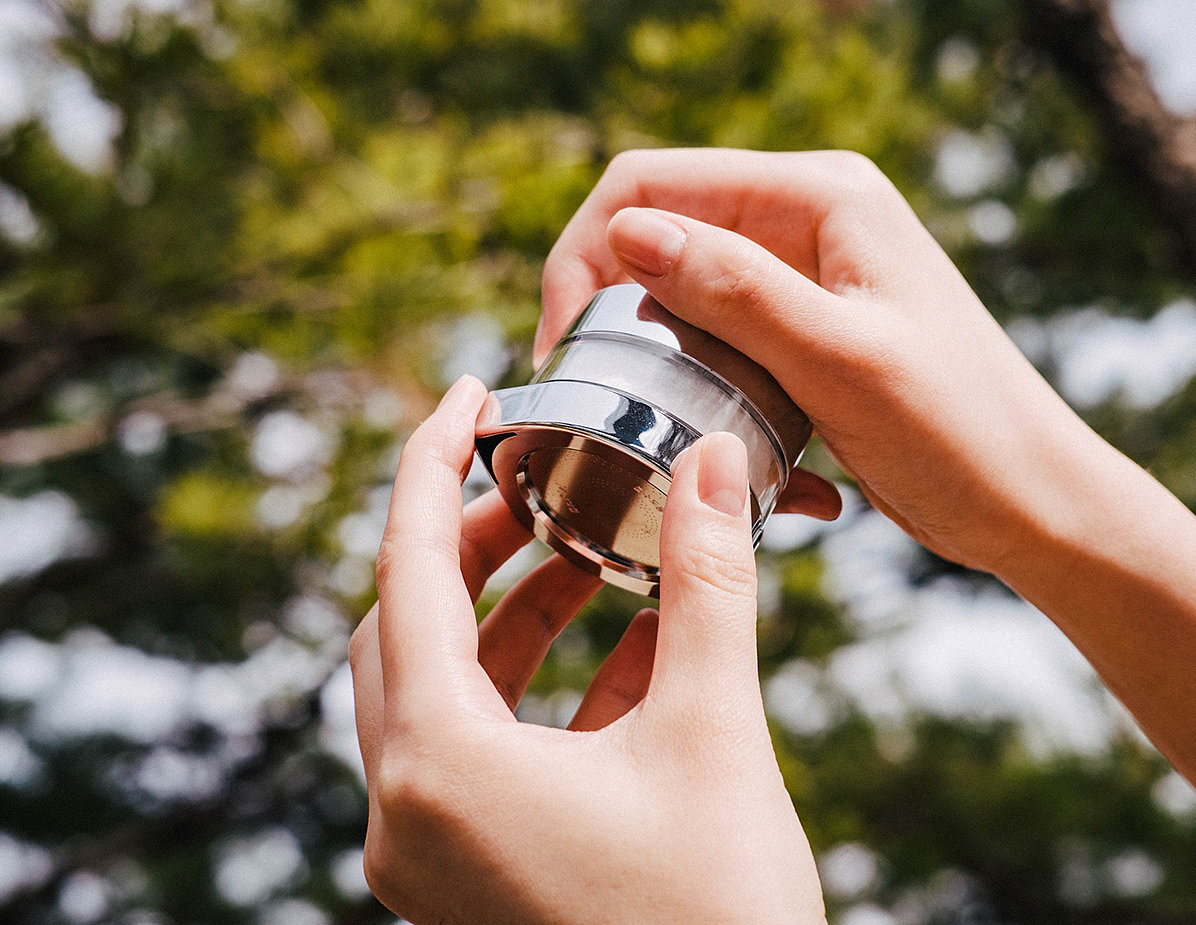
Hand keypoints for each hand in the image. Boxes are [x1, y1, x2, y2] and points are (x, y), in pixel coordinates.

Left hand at [350, 375, 824, 924]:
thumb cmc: (718, 915)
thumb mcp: (716, 734)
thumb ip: (708, 584)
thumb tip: (711, 462)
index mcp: (439, 764)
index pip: (406, 569)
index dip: (430, 464)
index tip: (468, 394)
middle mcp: (407, 811)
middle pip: (405, 627)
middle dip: (472, 542)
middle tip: (542, 482)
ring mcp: (427, 855)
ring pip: (438, 692)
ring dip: (510, 619)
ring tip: (594, 562)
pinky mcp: (465, 880)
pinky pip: (476, 754)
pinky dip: (536, 693)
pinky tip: (627, 656)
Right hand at [539, 148, 1105, 573]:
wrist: (1035, 501)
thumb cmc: (962, 429)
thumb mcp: (840, 359)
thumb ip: (735, 291)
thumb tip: (628, 235)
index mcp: (819, 197)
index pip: (652, 184)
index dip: (588, 253)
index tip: (566, 346)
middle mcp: (808, 223)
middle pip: (661, 241)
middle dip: (619, 316)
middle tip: (609, 403)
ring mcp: (808, 282)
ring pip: (686, 305)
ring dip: (672, 371)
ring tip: (689, 441)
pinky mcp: (808, 340)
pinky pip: (725, 353)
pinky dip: (721, 404)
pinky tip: (775, 471)